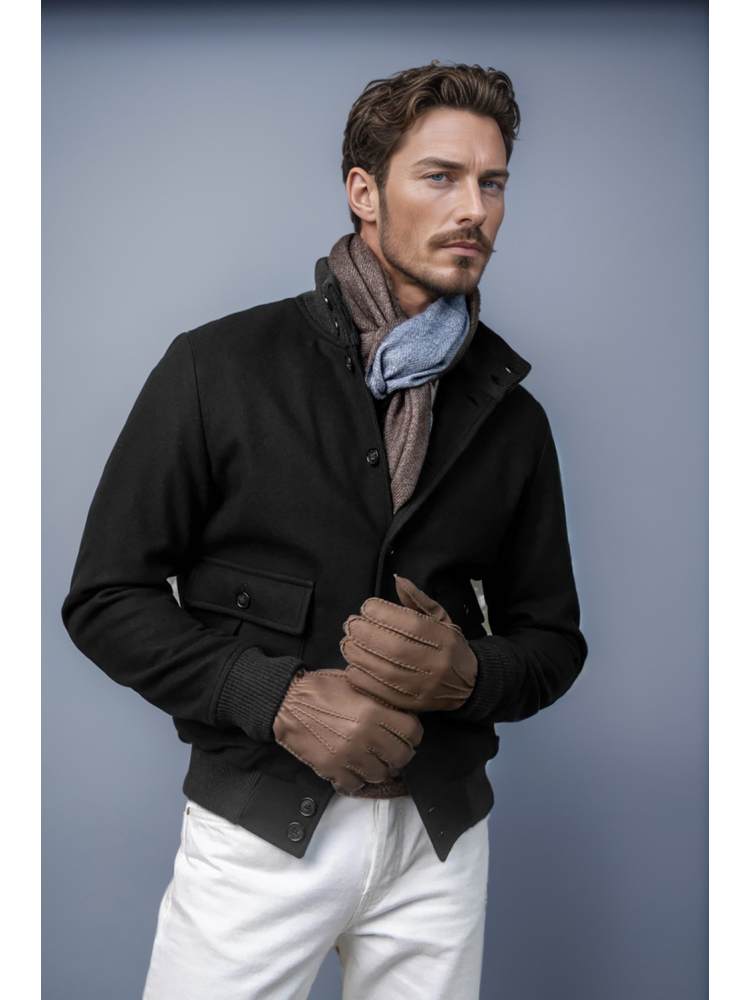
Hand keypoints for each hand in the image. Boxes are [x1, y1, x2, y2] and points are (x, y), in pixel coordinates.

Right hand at [272, 667, 422, 793]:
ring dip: (379, 767)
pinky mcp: (332, 769)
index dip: (412, 733)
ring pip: (381, 774)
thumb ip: (380, 701)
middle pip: (401, 756)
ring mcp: (348, 755)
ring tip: (370, 757)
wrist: (287, 702)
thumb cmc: (321, 689)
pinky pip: (356, 785)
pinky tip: (352, 766)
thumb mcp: (356, 684)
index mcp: (373, 711)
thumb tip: (400, 713)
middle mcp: (365, 735)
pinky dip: (357, 779)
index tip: (405, 733)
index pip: (412, 732)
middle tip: (389, 748)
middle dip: (398, 753)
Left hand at [339, 575, 477, 712]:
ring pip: (387, 672)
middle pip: (397, 649)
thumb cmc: (449, 646)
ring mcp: (425, 687)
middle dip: (368, 634)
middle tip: (351, 625)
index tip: (367, 607)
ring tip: (348, 644)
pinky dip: (363, 679)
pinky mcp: (413, 705)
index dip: (385, 614)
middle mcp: (437, 664)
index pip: (412, 625)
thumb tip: (398, 580)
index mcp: (445, 639)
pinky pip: (383, 693)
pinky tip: (353, 666)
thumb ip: (418, 600)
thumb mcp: (441, 619)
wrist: (468, 684)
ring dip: (361, 656)